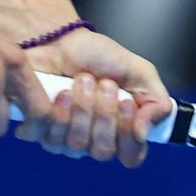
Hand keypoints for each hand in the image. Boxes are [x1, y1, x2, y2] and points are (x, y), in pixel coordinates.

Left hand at [16, 27, 170, 167]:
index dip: (129, 137)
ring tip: (82, 79)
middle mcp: (92, 140)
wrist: (60, 38)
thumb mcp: (139, 72)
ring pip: (76, 145)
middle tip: (104, 83)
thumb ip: (156, 102)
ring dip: (82, 108)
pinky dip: (59, 113)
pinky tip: (61, 92)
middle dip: (104, 114)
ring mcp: (64, 139)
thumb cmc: (97, 55)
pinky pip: (49, 136)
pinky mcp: (39, 130)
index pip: (130, 157)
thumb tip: (143, 134)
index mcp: (119, 131)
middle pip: (102, 152)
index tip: (127, 104)